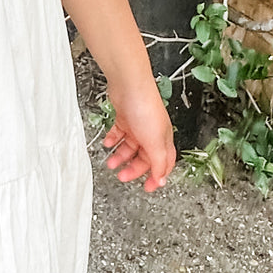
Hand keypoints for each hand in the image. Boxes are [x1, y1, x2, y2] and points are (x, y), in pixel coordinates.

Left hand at [101, 78, 176, 192]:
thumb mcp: (155, 141)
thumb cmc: (145, 107)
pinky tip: (108, 143)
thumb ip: (158, 162)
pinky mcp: (125, 117)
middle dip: (133, 169)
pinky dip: (113, 140)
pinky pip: (119, 133)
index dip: (157, 176)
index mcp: (162, 139)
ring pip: (130, 147)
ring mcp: (138, 125)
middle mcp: (151, 133)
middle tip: (122, 176)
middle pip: (144, 157)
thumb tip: (162, 179)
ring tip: (110, 163)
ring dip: (120, 156)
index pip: (164, 163)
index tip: (149, 188)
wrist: (129, 85)